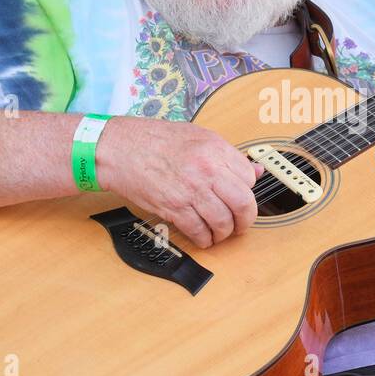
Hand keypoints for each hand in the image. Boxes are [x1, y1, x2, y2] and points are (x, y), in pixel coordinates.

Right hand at [94, 116, 264, 248]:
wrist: (119, 148)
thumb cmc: (153, 140)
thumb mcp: (196, 136)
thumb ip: (227, 154)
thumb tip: (255, 170)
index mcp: (215, 149)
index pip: (249, 177)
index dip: (247, 190)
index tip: (241, 196)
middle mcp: (207, 169)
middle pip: (243, 203)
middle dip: (246, 220)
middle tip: (241, 224)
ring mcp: (191, 190)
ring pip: (223, 222)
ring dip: (224, 233)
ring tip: (220, 232)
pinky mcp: (174, 208)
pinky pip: (199, 231)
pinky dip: (204, 239)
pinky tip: (203, 236)